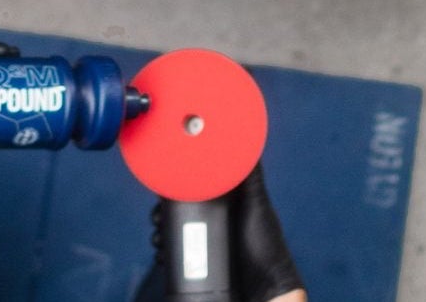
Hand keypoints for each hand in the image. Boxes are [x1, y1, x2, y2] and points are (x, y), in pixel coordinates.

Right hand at [149, 166, 304, 301]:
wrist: (265, 287)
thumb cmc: (267, 247)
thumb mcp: (258, 205)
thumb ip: (251, 176)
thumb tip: (246, 139)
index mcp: (225, 202)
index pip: (194, 188)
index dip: (177, 186)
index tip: (164, 186)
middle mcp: (214, 220)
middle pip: (179, 211)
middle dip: (163, 213)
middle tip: (157, 219)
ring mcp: (207, 242)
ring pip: (175, 232)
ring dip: (162, 233)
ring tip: (158, 237)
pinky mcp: (201, 263)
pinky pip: (177, 255)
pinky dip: (166, 252)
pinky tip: (162, 253)